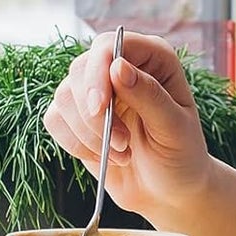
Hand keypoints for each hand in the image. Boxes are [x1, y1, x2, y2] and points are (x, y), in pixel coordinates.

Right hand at [42, 32, 214, 220]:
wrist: (167, 190)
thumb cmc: (181, 155)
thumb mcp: (175, 128)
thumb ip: (149, 96)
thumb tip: (117, 67)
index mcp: (152, 58)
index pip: (110, 45)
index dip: (98, 72)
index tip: (100, 107)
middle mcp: (120, 67)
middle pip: (80, 70)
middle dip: (94, 115)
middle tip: (122, 143)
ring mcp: (95, 91)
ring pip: (64, 96)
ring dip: (87, 133)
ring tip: (121, 153)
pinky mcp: (76, 116)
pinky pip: (54, 119)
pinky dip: (75, 143)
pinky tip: (102, 156)